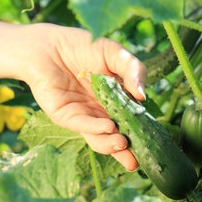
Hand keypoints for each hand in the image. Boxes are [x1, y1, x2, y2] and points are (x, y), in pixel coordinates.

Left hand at [22, 24, 146, 170]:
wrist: (48, 44)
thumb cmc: (82, 46)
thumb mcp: (114, 53)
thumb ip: (133, 69)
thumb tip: (143, 95)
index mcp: (116, 99)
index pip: (132, 118)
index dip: (143, 130)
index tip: (154, 140)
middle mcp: (101, 111)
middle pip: (118, 134)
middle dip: (128, 149)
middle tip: (140, 158)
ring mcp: (84, 116)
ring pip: (99, 137)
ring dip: (112, 144)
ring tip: (123, 143)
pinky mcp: (66, 116)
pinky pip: (83, 125)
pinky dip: (96, 128)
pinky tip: (109, 128)